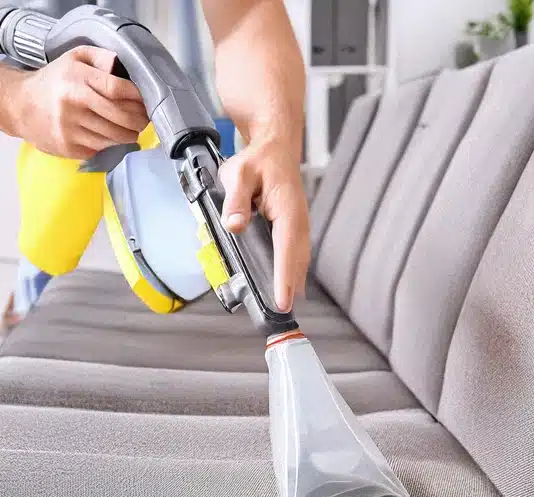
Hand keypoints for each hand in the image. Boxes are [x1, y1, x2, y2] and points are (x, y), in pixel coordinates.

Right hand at [8, 46, 147, 159]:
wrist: (18, 104)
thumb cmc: (54, 80)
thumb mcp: (74, 58)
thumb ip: (101, 57)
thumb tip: (122, 66)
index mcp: (77, 78)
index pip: (117, 89)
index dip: (137, 97)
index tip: (146, 101)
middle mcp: (73, 103)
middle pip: (120, 117)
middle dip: (139, 120)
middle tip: (144, 120)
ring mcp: (69, 128)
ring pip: (113, 137)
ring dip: (128, 135)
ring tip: (131, 129)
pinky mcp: (67, 147)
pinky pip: (100, 149)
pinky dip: (110, 144)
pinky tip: (110, 137)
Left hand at [218, 137, 309, 311]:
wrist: (275, 146)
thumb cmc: (258, 159)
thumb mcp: (239, 173)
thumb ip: (236, 199)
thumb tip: (234, 224)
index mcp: (287, 210)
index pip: (286, 250)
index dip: (285, 278)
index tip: (283, 300)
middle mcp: (298, 220)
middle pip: (297, 261)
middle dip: (291, 287)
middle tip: (282, 313)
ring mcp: (299, 224)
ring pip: (299, 258)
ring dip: (294, 281)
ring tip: (285, 305)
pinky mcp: (294, 225)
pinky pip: (296, 252)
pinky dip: (292, 270)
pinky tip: (287, 283)